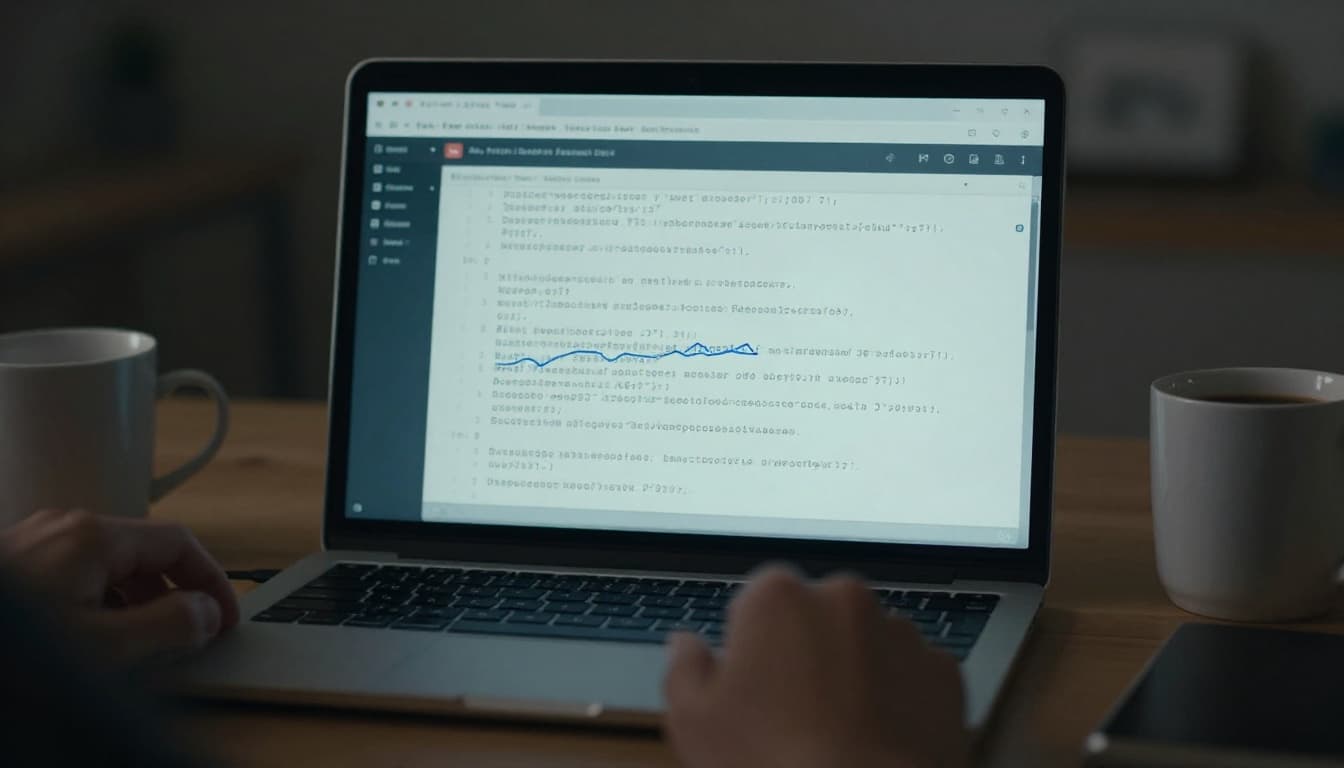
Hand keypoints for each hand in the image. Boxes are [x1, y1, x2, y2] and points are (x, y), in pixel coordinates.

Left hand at [0, 509, 239, 662]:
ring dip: (132, 603)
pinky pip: (69, 577)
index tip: (226, 619)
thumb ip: (170, 627)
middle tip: (186, 639)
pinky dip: (94, 606)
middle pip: (142, 551)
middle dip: (173, 595)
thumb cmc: (11, 654)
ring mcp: (29, 544)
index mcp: (92, 536)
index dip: (214, 582)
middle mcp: (61, 528)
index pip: (181, 542)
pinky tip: (81, 644)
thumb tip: (205, 614)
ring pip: (104, 566)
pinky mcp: (9, 568)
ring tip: (132, 650)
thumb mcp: (106, 650)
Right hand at [663, 567, 967, 767]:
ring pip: (866, 641)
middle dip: (804, 651)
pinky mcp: (942, 672)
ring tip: (835, 732)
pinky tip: (874, 738)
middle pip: (815, 616)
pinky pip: (912, 676)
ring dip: (852, 671)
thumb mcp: (693, 721)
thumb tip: (684, 647)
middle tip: (789, 712)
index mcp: (777, 598)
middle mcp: (843, 599)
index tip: (747, 682)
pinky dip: (897, 698)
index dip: (749, 644)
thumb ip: (684, 667)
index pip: (756, 599)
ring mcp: (898, 633)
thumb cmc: (778, 764)